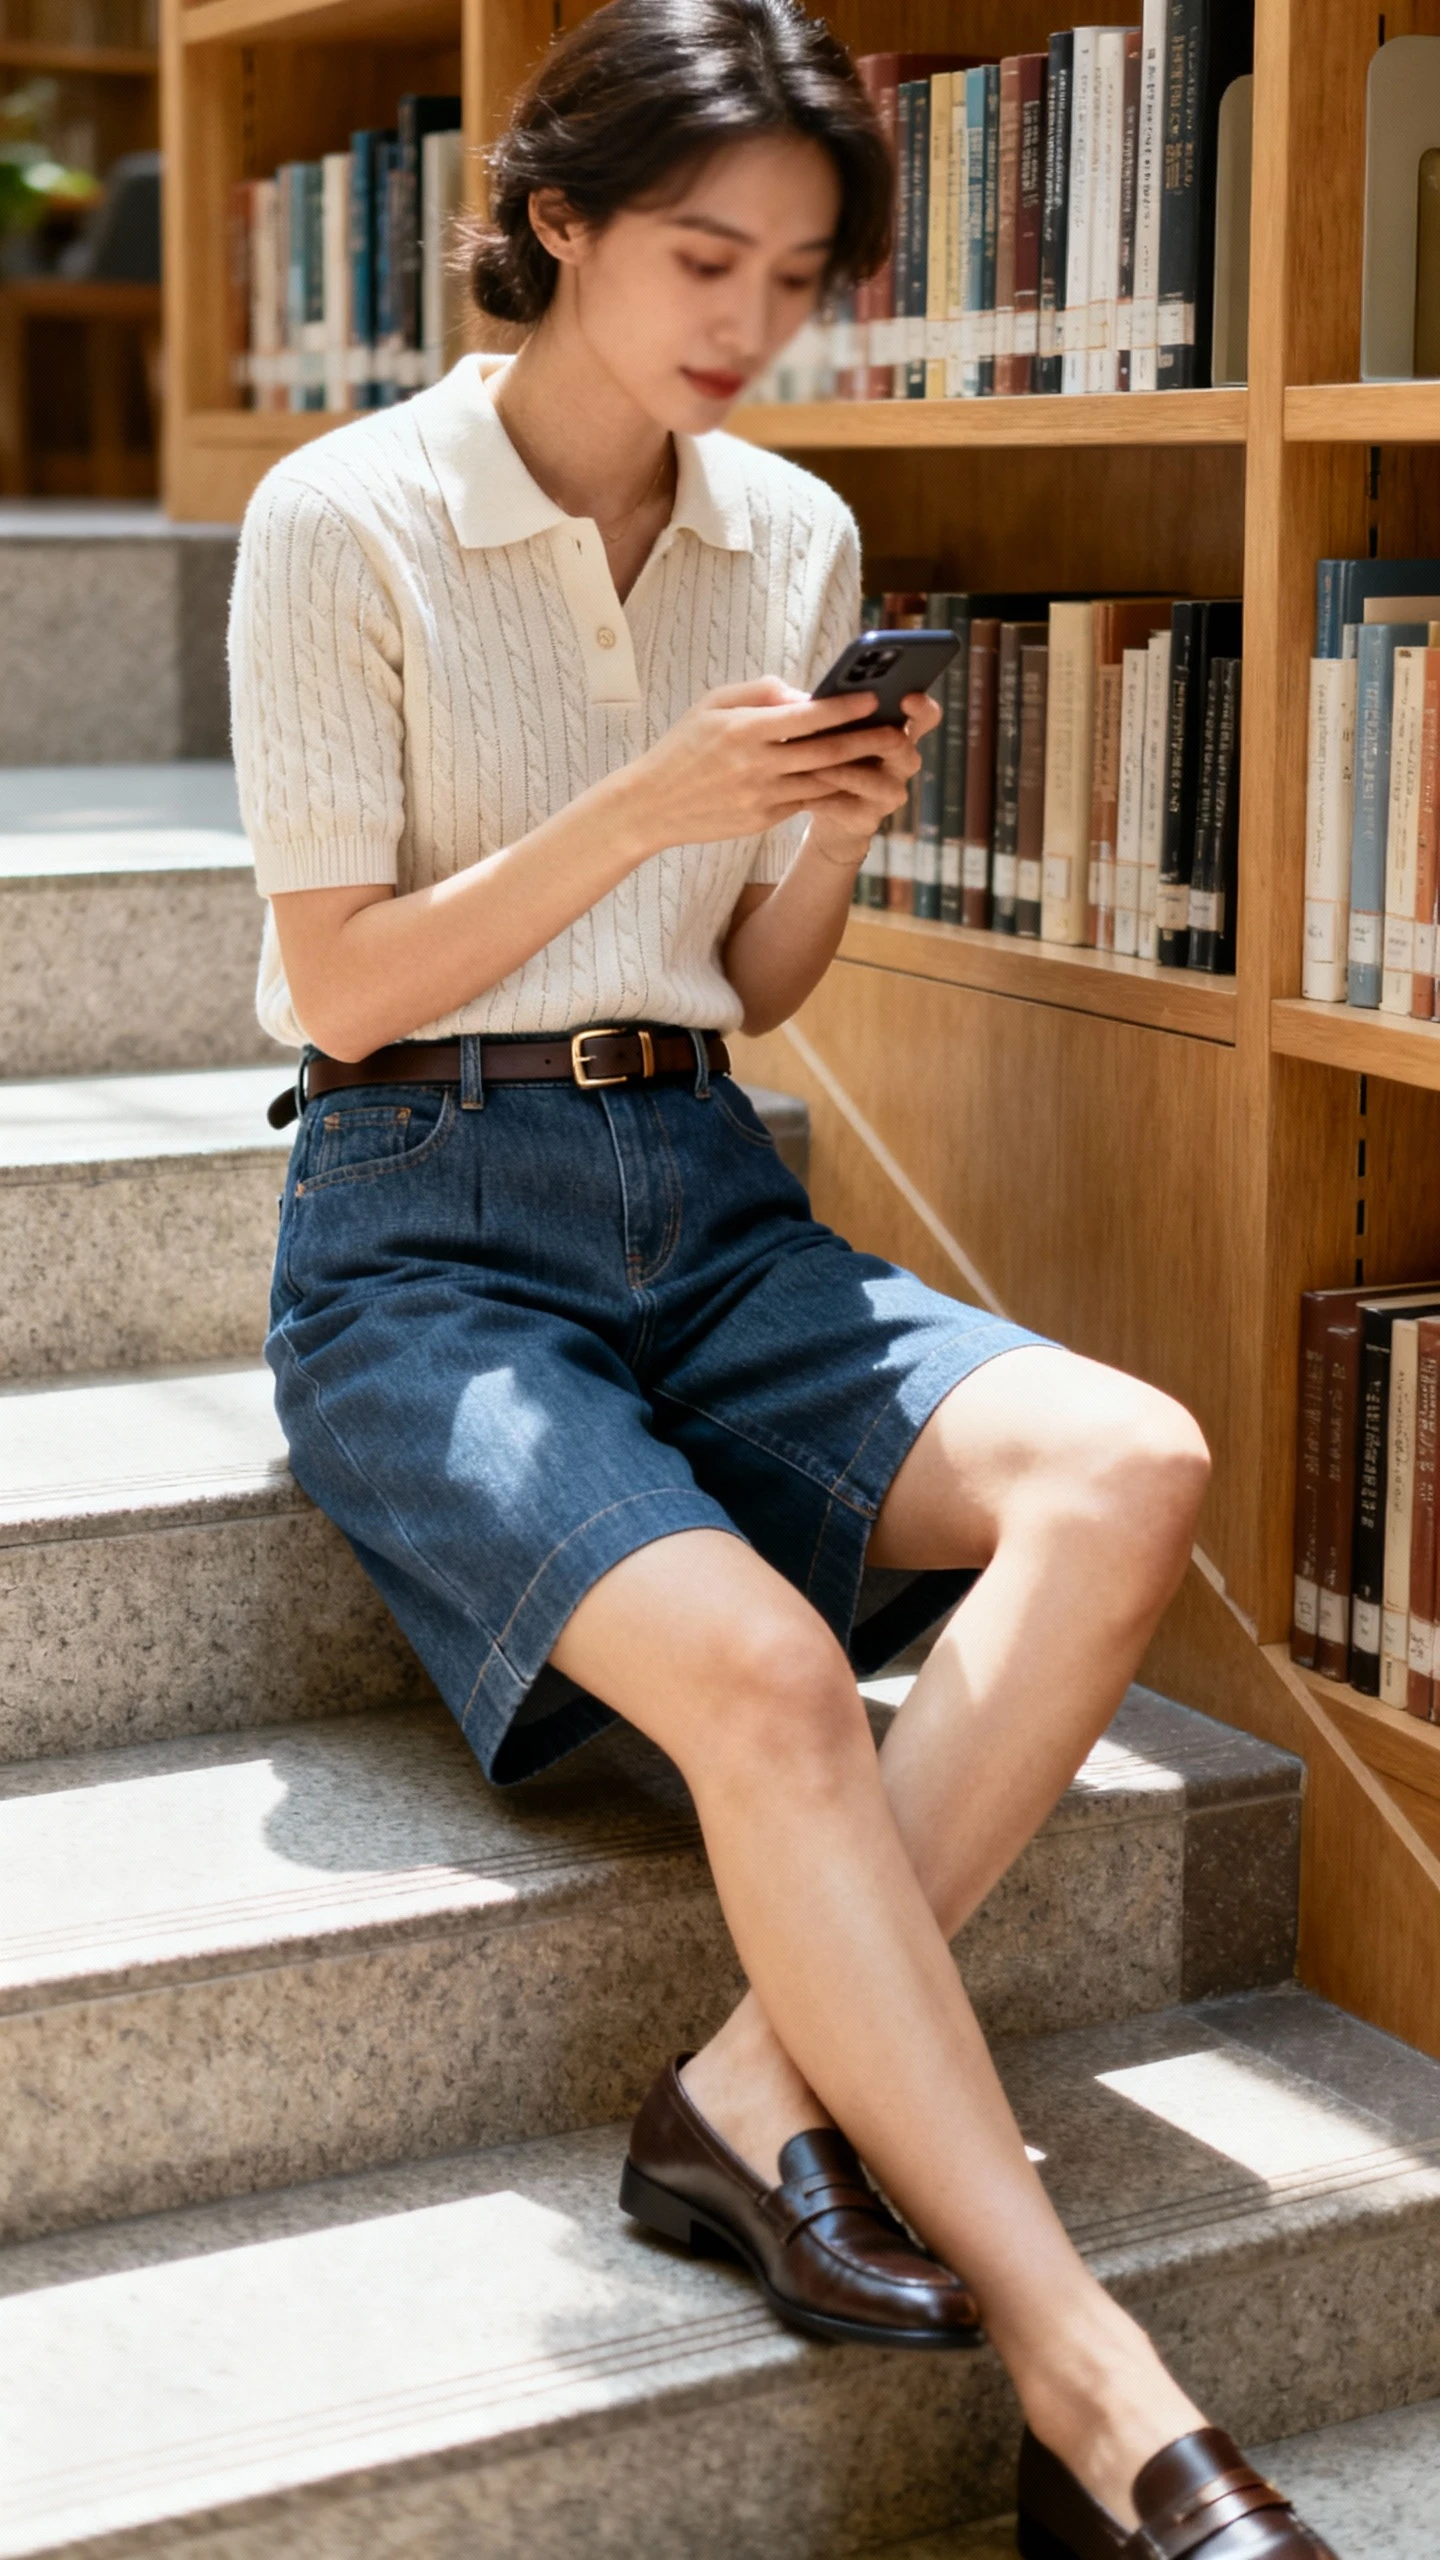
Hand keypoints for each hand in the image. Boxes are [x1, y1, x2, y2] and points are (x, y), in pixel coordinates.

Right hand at [619, 676, 906, 855]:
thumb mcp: (712, 704)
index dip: (844, 707)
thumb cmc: (683, 747)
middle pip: (825, 753)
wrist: (652, 805)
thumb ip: (759, 692)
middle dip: (867, 741)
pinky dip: (832, 791)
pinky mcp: (764, 820)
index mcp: (743, 730)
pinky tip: (854, 780)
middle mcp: (756, 766)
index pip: (806, 717)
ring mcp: (762, 797)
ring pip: (823, 782)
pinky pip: (807, 802)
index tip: (873, 698)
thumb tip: (804, 693)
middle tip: (898, 732)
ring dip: (857, 770)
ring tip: (884, 757)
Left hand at [802, 692, 938, 866]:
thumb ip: (836, 713)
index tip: (907, 698)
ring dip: (841, 773)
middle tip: (846, 736)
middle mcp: (902, 762)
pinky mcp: (869, 818)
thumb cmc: (832, 757)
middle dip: (874, 740)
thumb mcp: (835, 730)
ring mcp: (890, 792)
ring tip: (812, 767)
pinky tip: (805, 795)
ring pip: (876, 782)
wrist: (825, 807)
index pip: (925, 716)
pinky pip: (851, 808)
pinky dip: (825, 800)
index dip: (921, 708)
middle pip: (904, 748)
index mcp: (898, 732)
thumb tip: (815, 698)